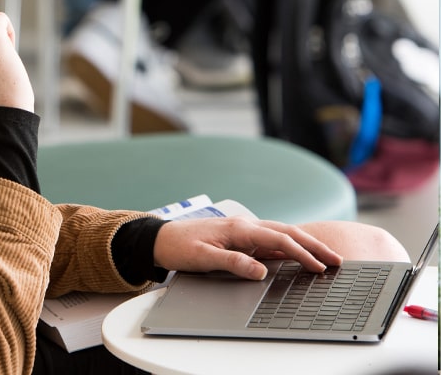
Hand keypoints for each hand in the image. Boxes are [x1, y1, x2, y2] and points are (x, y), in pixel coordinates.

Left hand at [153, 217, 343, 280]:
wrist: (160, 238)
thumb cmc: (179, 246)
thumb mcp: (203, 258)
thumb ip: (232, 263)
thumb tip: (260, 271)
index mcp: (239, 229)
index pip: (279, 240)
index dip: (302, 253)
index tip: (321, 266)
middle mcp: (244, 226)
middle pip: (287, 234)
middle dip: (313, 246)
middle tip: (337, 260)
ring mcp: (243, 231)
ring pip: (281, 235)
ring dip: (304, 245)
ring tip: (325, 258)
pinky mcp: (239, 237)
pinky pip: (270, 240)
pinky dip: (289, 246)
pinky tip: (298, 254)